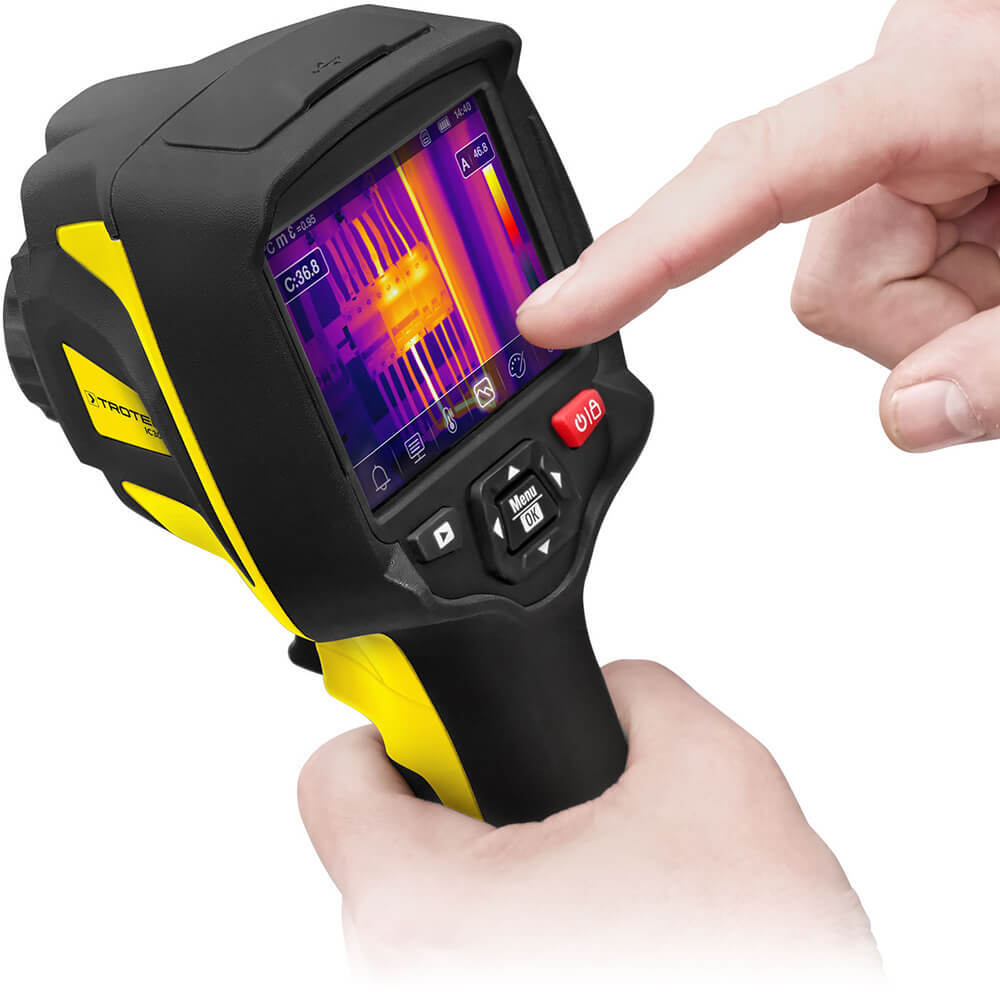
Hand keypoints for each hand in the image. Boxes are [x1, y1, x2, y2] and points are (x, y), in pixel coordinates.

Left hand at [298, 661, 879, 982]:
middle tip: (533, 799)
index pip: (333, 778)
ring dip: (492, 866)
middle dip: (462, 803)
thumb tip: (611, 685)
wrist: (790, 999)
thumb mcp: (712, 775)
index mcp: (430, 910)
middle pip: (384, 840)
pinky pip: (460, 947)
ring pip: (425, 903)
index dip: (392, 724)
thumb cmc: (748, 954)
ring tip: (576, 865)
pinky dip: (509, 918)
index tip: (435, 723)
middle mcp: (408, 975)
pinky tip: (588, 913)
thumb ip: (637, 694)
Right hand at [517, 0, 999, 453]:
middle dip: (925, 327)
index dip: (640, 252)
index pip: (751, 175)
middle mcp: (921, 77)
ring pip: (857, 276)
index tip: (554, 312)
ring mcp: (927, 112)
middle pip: (827, 271)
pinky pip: (895, 255)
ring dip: (950, 315)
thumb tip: (909, 420)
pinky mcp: (938, 142)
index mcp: (954, 72)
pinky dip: (958, 291)